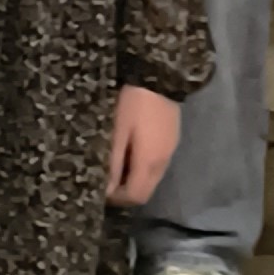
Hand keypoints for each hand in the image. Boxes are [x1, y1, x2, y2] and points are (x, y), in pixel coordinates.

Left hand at [106, 84, 181, 205]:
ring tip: (116, 163)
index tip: (101, 190)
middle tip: (107, 179)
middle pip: (146, 191)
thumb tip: (106, 190)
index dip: (118, 200)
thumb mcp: (118, 131)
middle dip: (126, 192)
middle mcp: (163, 162)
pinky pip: (156, 164)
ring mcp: (170, 150)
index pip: (136, 197)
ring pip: (152, 178)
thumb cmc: (134, 104)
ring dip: (134, 178)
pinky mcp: (171, 139)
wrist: (160, 74)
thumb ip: (113, 162)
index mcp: (149, 163)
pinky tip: (131, 150)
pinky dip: (142, 166)